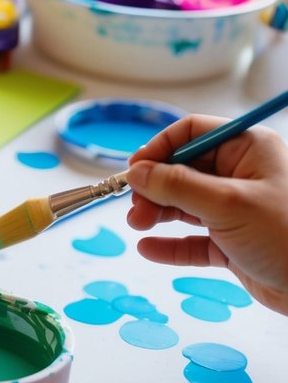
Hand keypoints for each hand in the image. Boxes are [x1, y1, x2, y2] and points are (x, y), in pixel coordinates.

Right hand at [127, 115, 287, 314]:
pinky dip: (170, 243)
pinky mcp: (234, 242)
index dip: (159, 148)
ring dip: (157, 213)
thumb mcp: (227, 204)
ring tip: (138, 226)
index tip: (133, 171)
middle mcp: (241, 175)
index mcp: (248, 149)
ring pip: (184, 204)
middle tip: (136, 209)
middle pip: (182, 169)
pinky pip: (194, 238)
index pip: (191, 133)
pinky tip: (149, 249)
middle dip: (154, 187)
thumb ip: (177, 186)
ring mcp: (237, 210)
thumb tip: (137, 173)